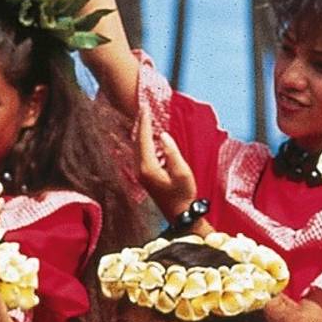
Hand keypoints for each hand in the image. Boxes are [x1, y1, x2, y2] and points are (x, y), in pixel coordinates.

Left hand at [136, 105, 197, 220]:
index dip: (144, 122)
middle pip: (137, 141)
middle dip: (140, 124)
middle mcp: (140, 170)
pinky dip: (143, 141)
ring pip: (137, 147)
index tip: (145, 108)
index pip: (144, 139)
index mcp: (148, 167)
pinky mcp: (144, 176)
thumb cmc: (184, 194)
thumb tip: (163, 135)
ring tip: (145, 118)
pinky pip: (140, 153)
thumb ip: (172, 152)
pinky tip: (149, 137)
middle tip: (143, 108)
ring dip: (141, 132)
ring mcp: (140, 174)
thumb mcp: (182, 172)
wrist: (180, 214)